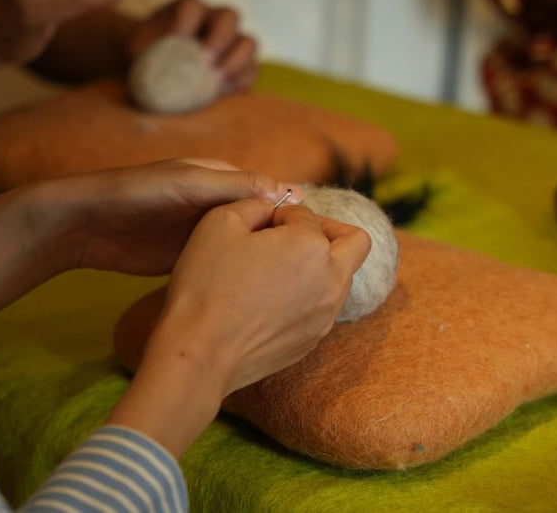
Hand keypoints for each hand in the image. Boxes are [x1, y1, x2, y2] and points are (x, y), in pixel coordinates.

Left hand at [31, 159, 299, 275]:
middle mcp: (214, 204)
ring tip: (294, 283)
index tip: (320, 235)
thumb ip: (236, 186)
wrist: (86, 225)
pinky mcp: (185, 259)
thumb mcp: (190, 184)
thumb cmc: (137, 194)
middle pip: (259, 222)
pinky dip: (238, 277)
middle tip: (313, 264)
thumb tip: (288, 192)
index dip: (292, 212)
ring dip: (263, 261)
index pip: (268, 192)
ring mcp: (200, 233)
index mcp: (219, 178)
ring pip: (243, 247)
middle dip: (282, 240)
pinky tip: (259, 295)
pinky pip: (220, 266)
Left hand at [128, 0, 258, 95]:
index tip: (175, 39)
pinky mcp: (241, 66)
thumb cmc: (144, 58)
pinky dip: (240, 81)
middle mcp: (213, 20)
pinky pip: (252, 71)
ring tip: (217, 78)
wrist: (156, 70)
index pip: (191, 7)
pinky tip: (222, 91)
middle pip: (229, 16)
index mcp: (186, 10)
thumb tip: (146, 73)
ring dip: (236, 60)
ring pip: (247, 42)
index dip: (185, 21)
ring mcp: (231, 43)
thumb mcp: (136, 53)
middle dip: (219, 37)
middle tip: (205, 59)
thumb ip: (140, 57)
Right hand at [149, 200, 371, 397]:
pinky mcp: (313, 340)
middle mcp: (331, 279)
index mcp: (311, 245)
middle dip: (329, 230)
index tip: (257, 227)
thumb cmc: (206, 284)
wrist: (200, 353)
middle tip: (293, 236)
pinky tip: (270, 301)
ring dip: (319, 265)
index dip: (280, 214)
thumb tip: (270, 207)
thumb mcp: (220, 222)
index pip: (307, 214)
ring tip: (277, 270)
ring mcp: (326, 315)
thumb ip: (254, 202)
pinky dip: (307, 296)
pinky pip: (324, 308)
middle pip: (356, 242)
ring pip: (342, 277)